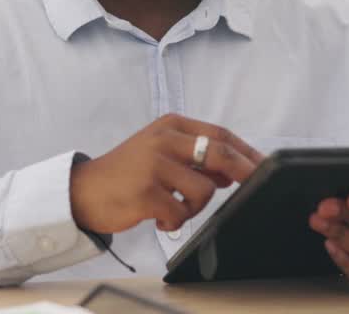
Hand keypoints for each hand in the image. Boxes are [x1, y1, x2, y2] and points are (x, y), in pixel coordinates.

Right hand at [69, 114, 263, 233]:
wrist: (82, 191)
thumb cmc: (127, 173)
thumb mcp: (161, 153)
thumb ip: (195, 158)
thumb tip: (232, 172)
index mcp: (171, 125)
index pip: (220, 134)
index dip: (246, 151)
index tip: (265, 166)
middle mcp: (164, 139)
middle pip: (219, 153)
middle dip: (244, 172)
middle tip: (258, 186)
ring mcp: (154, 164)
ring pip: (203, 190)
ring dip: (194, 207)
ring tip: (173, 208)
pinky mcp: (145, 192)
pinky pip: (180, 213)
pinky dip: (175, 222)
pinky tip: (158, 218)